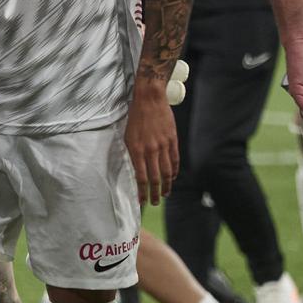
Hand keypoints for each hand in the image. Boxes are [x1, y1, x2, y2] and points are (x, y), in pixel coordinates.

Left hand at [124, 82, 178, 205]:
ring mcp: (163, 146)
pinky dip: (174, 172)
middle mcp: (150, 150)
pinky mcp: (172, 140)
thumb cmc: (135, 117)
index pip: (140, 177)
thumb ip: (131, 153)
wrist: (150, 99)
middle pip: (155, 178)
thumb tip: (134, 169)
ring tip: (165, 194)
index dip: (142, 192)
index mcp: (136, 150)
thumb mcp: (127, 136)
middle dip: (155, 193)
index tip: (142, 202)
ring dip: (166, 185)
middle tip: (155, 202)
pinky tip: (173, 178)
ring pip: (167, 172)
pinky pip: (175, 160)